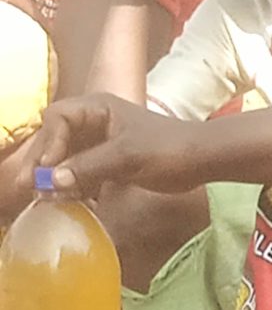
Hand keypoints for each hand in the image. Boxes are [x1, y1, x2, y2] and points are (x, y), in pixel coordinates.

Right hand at [33, 95, 205, 198]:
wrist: (202, 160)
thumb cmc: (169, 150)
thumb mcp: (127, 157)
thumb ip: (89, 167)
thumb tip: (52, 180)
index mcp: (97, 108)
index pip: (58, 119)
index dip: (49, 143)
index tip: (47, 168)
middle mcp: (94, 121)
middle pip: (56, 138)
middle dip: (44, 162)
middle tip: (31, 187)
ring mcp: (101, 141)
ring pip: (67, 157)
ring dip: (57, 176)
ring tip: (48, 198)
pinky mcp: (109, 161)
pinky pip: (82, 171)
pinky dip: (75, 185)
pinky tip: (71, 201)